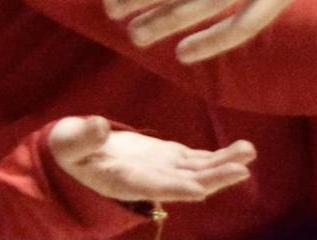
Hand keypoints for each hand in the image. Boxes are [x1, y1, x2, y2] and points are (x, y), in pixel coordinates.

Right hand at [46, 116, 255, 204]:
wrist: (73, 156)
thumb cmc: (67, 151)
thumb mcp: (67, 143)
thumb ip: (82, 138)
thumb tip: (99, 127)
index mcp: (125, 181)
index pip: (156, 188)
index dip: (179, 188)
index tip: (202, 189)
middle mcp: (150, 180)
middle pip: (187, 183)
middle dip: (214, 177)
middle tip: (243, 169)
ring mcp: (162, 169)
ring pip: (198, 170)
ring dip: (224, 164)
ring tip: (249, 152)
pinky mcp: (168, 157)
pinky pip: (197, 160)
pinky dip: (218, 157)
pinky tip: (241, 152)